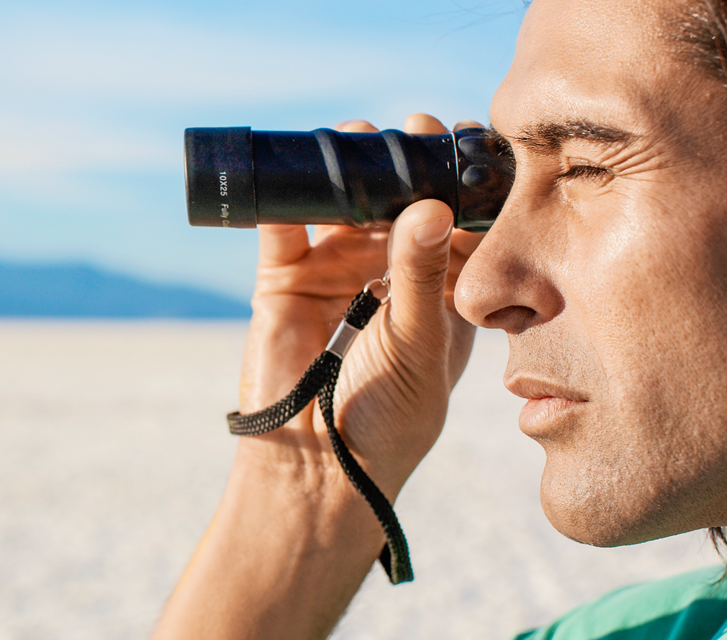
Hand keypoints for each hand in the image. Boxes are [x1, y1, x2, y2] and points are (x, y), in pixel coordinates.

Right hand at [152, 114, 484, 639]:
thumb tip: (430, 208)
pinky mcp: (285, 279)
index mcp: (435, 288)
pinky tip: (295, 174)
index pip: (452, 220)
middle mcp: (386, 272)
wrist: (319, 468)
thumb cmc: (389, 419)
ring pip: (339, 205)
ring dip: (344, 170)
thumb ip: (422, 278)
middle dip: (401, 164)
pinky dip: (284, 200)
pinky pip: (283, 229)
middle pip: (393, 200)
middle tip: (408, 134)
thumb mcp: (418, 346)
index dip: (456, 181)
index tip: (461, 144)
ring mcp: (334, 272)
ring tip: (353, 139)